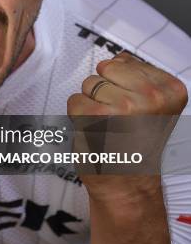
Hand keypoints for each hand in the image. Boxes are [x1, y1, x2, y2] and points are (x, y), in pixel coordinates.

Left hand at [67, 52, 187, 199]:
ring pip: (88, 84)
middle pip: (104, 70)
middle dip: (104, 92)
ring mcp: (124, 105)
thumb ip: (135, 77)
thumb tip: (118, 58)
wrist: (127, 185)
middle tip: (117, 120)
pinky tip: (95, 133)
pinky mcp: (97, 117)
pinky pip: (75, 101)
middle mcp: (150, 96)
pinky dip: (78, 117)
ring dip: (91, 104)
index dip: (120, 85)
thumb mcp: (149, 106)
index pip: (124, 62)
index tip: (131, 110)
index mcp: (169, 89)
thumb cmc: (134, 147)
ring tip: (107, 126)